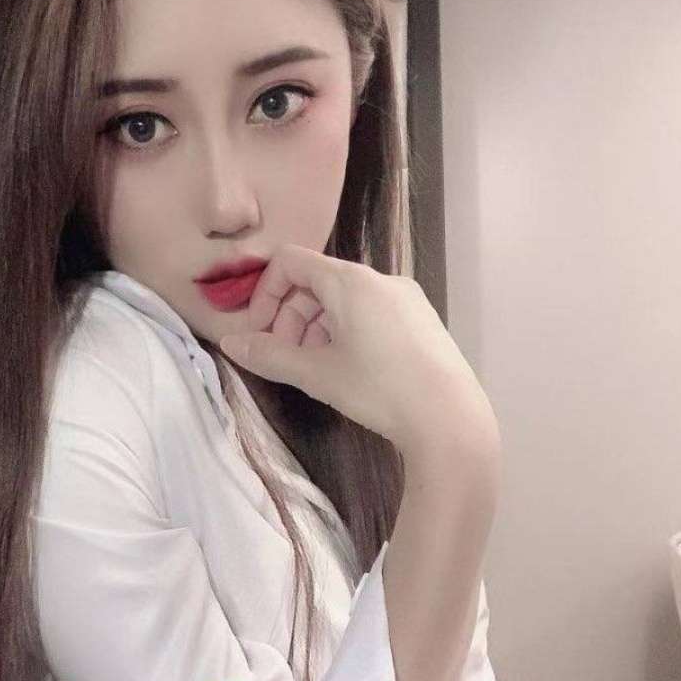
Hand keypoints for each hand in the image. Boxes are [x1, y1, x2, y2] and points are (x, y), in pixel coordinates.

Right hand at [217, 242, 498, 461]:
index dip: (265, 293)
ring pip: (344, 300)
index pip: (291, 261)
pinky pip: (370, 312)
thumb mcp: (316, 374)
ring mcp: (405, 298)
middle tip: (286, 359)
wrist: (450, 419)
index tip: (260, 333)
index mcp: (350, 281)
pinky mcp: (421, 320)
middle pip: (316, 282)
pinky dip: (347, 332)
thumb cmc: (379, 389)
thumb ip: (268, 355)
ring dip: (317, 328)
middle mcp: (379, 279)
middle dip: (290, 317)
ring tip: (317, 370)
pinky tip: (351, 371)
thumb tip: (230, 343)